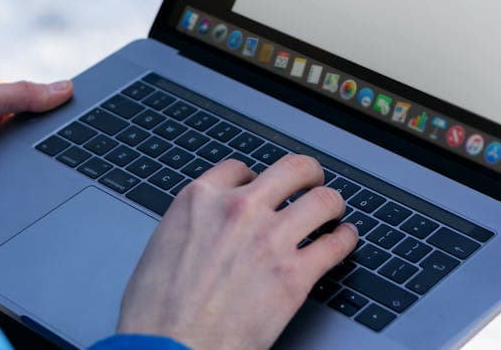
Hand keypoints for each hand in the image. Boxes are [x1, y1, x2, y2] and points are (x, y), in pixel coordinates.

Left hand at [0, 78, 72, 177]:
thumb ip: (21, 94)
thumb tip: (64, 87)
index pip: (33, 96)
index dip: (54, 107)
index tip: (79, 118)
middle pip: (29, 123)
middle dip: (43, 135)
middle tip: (61, 148)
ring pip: (21, 146)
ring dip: (29, 155)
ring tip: (42, 164)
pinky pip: (8, 164)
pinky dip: (17, 168)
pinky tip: (23, 176)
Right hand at [117, 155, 357, 349]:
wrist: (170, 349)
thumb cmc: (155, 313)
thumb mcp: (162, 248)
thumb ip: (193, 228)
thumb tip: (207, 232)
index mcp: (200, 200)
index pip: (240, 170)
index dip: (255, 179)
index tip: (262, 188)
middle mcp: (238, 210)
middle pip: (291, 169)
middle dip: (307, 174)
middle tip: (312, 183)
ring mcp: (269, 239)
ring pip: (322, 200)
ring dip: (331, 204)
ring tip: (333, 212)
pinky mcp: (294, 275)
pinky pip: (335, 244)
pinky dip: (345, 239)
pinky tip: (343, 240)